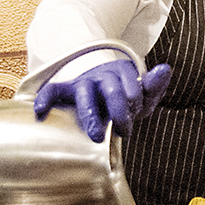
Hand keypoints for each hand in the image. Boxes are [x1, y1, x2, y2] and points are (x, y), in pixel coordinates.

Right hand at [34, 60, 171, 141]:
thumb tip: (165, 69)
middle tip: (124, 131)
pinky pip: (52, 91)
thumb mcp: (142, 92)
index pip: (132, 88)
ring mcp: (82, 81)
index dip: (134, 103)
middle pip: (111, 90)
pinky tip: (39, 112)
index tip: (133, 117)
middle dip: (118, 110)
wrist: (99, 83)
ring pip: (84, 94)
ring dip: (90, 114)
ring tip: (96, 135)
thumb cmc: (123, 95)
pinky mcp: (66, 89)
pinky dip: (45, 99)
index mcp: (122, 73)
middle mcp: (101, 75)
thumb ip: (153, 85)